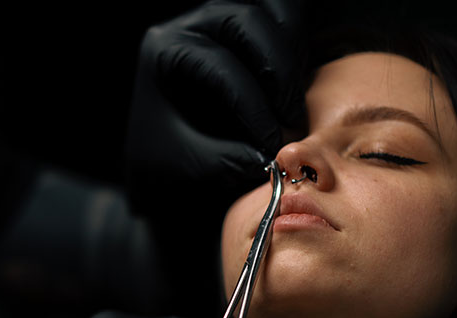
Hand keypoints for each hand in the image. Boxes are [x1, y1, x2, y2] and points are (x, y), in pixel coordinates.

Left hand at [125, 0, 309, 210]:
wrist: (159, 153)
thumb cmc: (165, 156)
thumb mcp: (189, 163)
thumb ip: (228, 159)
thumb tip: (271, 158)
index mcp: (165, 50)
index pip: (221, 65)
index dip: (253, 106)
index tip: (273, 143)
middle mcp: (192, 26)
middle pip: (248, 22)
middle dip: (279, 72)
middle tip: (291, 120)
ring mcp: (220, 22)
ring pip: (273, 11)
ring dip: (293, 54)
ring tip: (295, 103)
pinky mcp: (245, 32)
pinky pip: (283, 20)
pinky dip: (296, 47)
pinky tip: (295, 89)